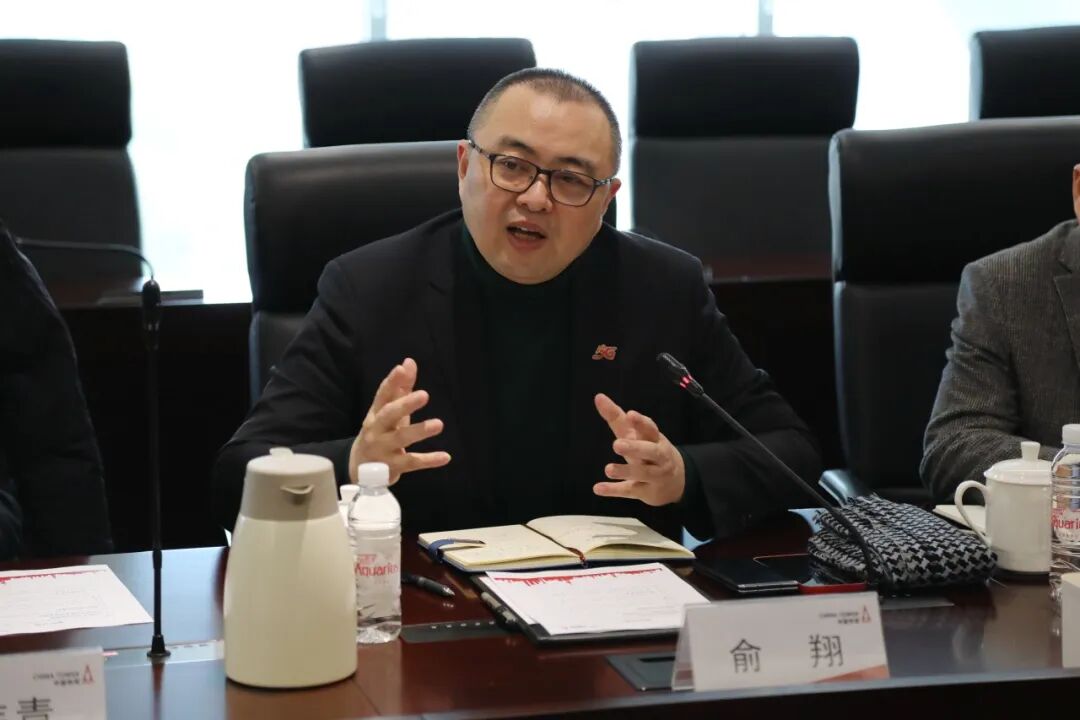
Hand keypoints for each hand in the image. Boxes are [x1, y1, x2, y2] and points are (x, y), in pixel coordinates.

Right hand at [349, 358, 450, 484]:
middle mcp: (376, 430)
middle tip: (424, 395)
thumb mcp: (388, 412)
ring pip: (401, 438)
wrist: (359, 468)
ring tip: (439, 424)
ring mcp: (382, 449)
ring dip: (420, 430)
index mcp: (375, 413)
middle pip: (389, 415)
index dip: (391, 382)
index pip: (382, 395)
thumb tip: (409, 362)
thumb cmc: (380, 432)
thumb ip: (401, 388)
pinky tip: (445, 457)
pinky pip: (411, 462)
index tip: (401, 369)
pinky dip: (428, 460)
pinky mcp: (392, 467)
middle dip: (405, 404)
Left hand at [592, 393, 684, 505]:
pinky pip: (629, 491)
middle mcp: (658, 457)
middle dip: (635, 448)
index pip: (651, 429)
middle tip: (617, 444)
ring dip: (625, 471)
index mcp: (655, 439)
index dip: (641, 422)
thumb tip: (598, 397)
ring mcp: (654, 476)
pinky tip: (598, 488)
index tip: (630, 415)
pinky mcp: (645, 492)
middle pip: (650, 452)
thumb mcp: (636, 434)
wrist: (676, 483)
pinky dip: (614, 490)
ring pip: (641, 473)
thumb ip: (616, 416)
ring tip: (607, 469)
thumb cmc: (649, 451)